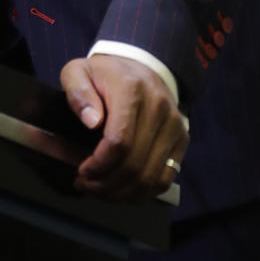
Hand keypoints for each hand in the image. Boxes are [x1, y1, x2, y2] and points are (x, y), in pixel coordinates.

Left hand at [60, 54, 187, 201]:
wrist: (139, 67)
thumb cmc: (105, 75)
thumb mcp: (79, 72)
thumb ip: (77, 92)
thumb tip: (91, 121)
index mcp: (131, 90)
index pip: (119, 141)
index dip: (99, 164)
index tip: (82, 171)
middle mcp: (159, 108)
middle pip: (135, 164)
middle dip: (106, 184)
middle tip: (86, 185)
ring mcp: (174, 125)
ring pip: (150, 177)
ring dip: (123, 193)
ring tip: (101, 191)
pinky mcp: (182, 139)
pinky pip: (165, 178)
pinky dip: (143, 193)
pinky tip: (123, 191)